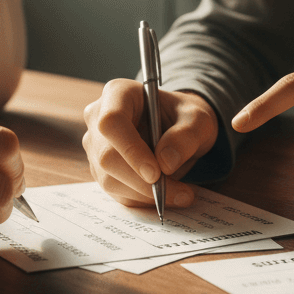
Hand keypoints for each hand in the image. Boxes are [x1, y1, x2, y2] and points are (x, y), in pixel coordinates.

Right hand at [82, 78, 218, 208]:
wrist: (177, 128)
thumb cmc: (184, 116)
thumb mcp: (197, 119)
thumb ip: (186, 136)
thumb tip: (165, 162)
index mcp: (118, 93)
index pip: (112, 122)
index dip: (130, 149)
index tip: (156, 173)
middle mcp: (98, 118)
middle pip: (107, 156)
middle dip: (142, 181)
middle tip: (180, 192)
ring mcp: (96, 146)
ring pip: (109, 179)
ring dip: (145, 194)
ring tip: (180, 194)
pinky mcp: (101, 169)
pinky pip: (115, 192)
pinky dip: (142, 199)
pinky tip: (166, 194)